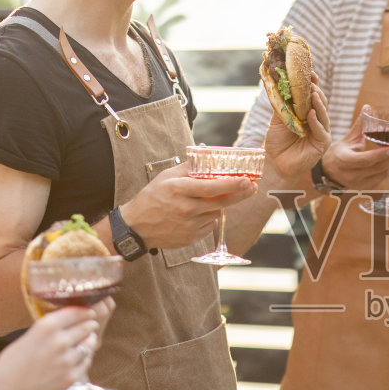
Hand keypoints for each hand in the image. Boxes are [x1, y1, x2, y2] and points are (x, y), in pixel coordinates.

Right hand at [0, 306, 99, 389]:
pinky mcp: (70, 377)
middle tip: (92, 324)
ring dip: (89, 341)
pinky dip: (85, 359)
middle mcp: (59, 341)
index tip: (89, 311)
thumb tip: (69, 321)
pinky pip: (86, 362)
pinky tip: (80, 357)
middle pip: (86, 327)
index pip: (75, 312)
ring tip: (88, 340)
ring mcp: (66, 361)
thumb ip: (49, 329)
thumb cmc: (11, 362)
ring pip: (90, 345)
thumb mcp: (29, 335)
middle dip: (90, 325)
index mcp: (46, 327)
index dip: (84, 311)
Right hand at [121, 162, 257, 250]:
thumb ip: (189, 166)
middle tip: (251, 187)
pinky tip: (198, 213)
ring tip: (207, 199)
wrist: (136, 227)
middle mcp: (185, 209)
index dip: (232, 184)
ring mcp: (189, 225)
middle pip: (221, 202)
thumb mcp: (166, 176)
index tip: (246, 180)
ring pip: (216, 213)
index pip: (211, 187)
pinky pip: (209, 226)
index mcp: (179, 190)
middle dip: (240, 194)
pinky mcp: (191, 238)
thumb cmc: (152, 198)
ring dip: (218, 206)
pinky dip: (209, 217)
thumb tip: (206, 151)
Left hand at [264, 71, 330, 183]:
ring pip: (323, 114)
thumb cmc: (277, 141)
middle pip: (320, 102)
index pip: (313, 95)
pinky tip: (311, 114)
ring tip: (312, 93)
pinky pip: (321, 130)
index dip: (313, 83)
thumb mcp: (279, 117)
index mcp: (308, 113)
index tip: (309, 71)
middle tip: (310, 81)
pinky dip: (316, 122)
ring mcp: (322, 132)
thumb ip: (282, 102)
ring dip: (318, 103)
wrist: (275, 162)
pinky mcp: (322, 143)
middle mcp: (317, 121)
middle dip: (316, 90)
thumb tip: (278, 81)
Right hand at [319, 108, 388, 189]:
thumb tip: (368, 107)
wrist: (328, 174)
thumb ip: (360, 126)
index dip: (380, 155)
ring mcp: (359, 183)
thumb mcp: (347, 140)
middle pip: (377, 167)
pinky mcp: (365, 187)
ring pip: (382, 173)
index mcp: (345, 161)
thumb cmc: (338, 153)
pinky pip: (381, 178)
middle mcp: (352, 175)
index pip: (365, 159)